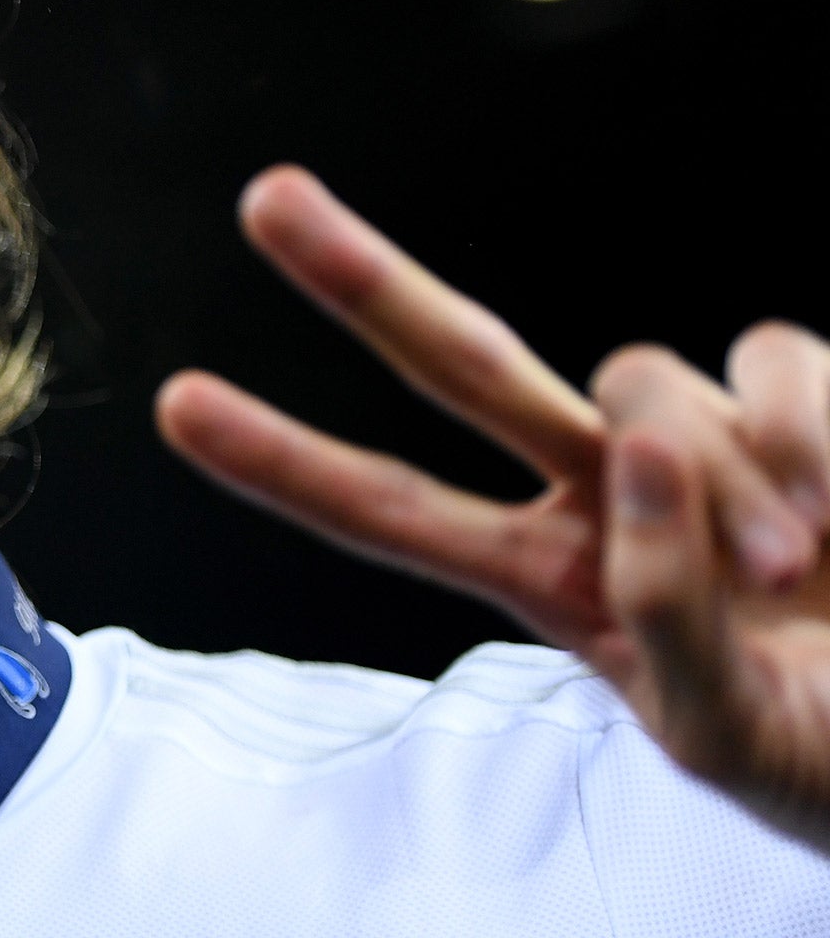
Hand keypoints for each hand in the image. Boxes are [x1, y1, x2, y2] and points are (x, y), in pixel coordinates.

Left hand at [156, 165, 829, 850]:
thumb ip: (669, 620)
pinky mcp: (793, 403)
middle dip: (361, 280)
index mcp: (546, 576)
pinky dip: (809, 428)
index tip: (178, 404)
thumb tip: (642, 461)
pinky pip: (771, 363)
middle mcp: (596, 489)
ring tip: (794, 573)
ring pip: (635, 374)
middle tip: (261, 196)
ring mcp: (692, 439)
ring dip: (714, 475)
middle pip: (458, 360)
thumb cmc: (819, 746)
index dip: (284, 460)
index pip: (390, 512)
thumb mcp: (725, 733)